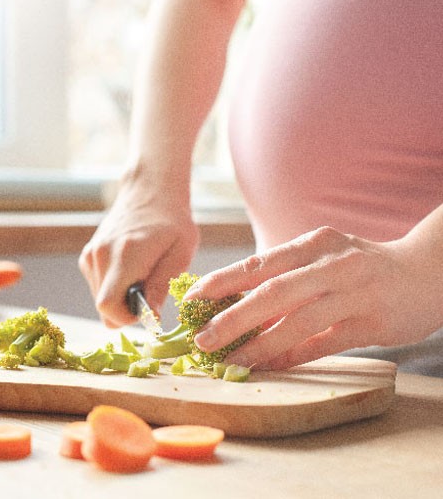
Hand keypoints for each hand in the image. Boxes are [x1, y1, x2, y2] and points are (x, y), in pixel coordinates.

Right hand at [79, 179, 197, 328]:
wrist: (150, 191)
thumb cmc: (173, 222)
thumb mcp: (180, 253)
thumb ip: (162, 285)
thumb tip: (150, 317)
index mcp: (126, 254)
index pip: (109, 306)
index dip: (128, 318)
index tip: (150, 310)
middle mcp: (101, 255)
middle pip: (104, 308)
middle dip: (128, 310)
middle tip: (152, 292)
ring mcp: (90, 255)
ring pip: (101, 300)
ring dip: (123, 298)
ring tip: (144, 275)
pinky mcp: (87, 257)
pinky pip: (99, 288)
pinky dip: (116, 288)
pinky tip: (133, 269)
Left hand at [187, 225, 442, 369]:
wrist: (428, 271)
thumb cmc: (361, 267)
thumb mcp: (323, 258)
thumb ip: (285, 278)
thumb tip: (235, 308)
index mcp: (313, 244)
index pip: (258, 263)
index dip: (222, 282)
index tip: (191, 300)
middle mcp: (332, 264)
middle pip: (273, 292)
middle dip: (233, 318)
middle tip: (203, 339)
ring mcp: (354, 293)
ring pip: (298, 321)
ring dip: (260, 344)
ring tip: (230, 360)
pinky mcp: (372, 322)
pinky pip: (325, 343)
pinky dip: (294, 356)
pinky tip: (270, 367)